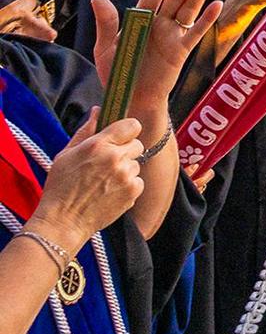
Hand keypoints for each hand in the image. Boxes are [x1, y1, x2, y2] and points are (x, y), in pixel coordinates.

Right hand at [28, 110, 143, 248]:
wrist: (62, 223)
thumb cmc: (59, 188)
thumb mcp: (66, 155)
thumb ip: (86, 130)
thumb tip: (99, 110)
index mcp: (99, 145)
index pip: (132, 125)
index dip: (127, 131)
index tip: (120, 138)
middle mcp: (115, 157)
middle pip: (137, 144)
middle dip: (126, 151)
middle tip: (108, 164)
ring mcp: (125, 175)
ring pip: (137, 164)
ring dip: (126, 170)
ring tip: (104, 182)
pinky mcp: (132, 192)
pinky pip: (138, 181)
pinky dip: (128, 186)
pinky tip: (110, 193)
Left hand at [90, 0, 221, 107]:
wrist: (130, 99)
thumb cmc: (117, 74)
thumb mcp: (106, 49)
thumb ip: (107, 24)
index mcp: (141, 20)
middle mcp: (160, 24)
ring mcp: (173, 36)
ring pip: (189, 9)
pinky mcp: (182, 50)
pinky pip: (196, 32)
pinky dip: (207, 19)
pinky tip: (217, 4)